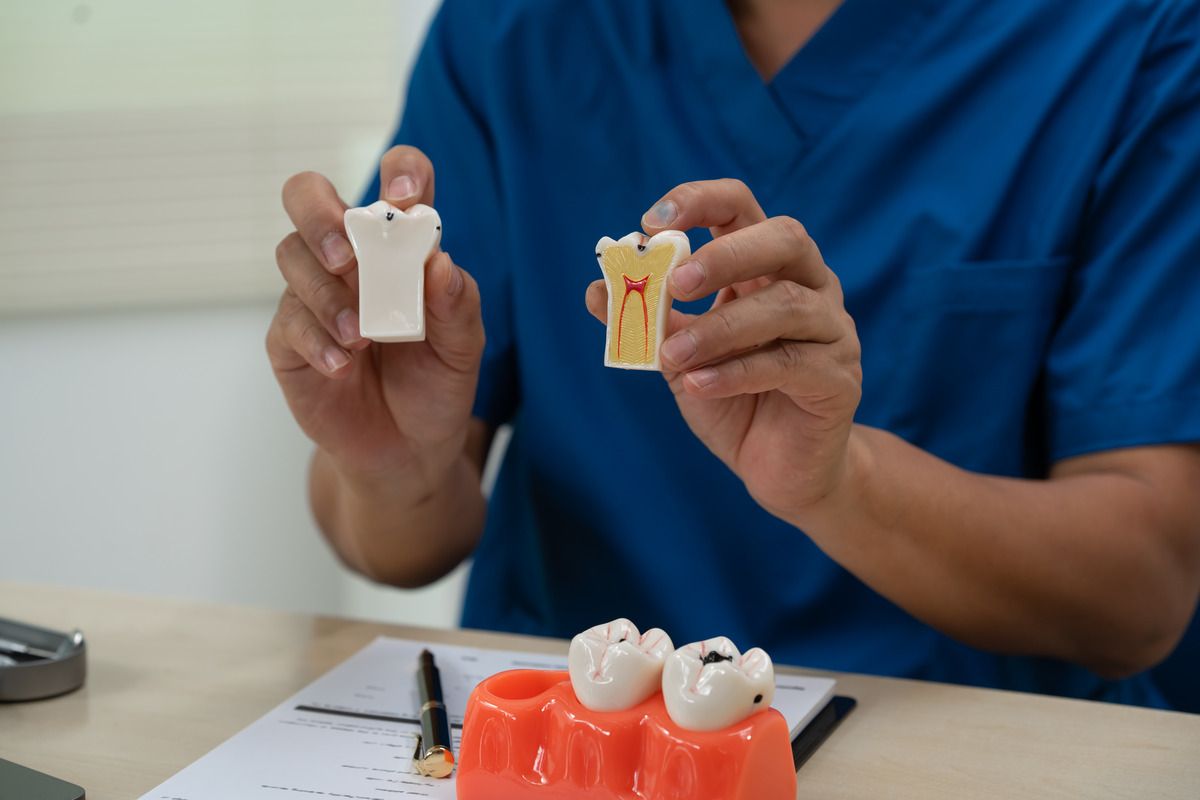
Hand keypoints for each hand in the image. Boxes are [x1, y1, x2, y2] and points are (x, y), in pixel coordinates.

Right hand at [267, 146, 484, 489]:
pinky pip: (288, 321)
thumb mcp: (462, 348)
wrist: (409, 450)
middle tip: (348, 256)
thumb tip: (438, 260)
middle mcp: (351, 260)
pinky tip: (344, 366)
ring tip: (361, 335)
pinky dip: (318, 341)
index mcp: (400, 247)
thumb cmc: (436, 385)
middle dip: (319, 213)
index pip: (395, 185)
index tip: (406, 193)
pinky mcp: (289, 339)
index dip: (401, 171)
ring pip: (292, 255)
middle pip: (307, 195)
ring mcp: (313, 295)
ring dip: (326, 292)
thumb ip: (457, 304)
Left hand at [586, 179, 861, 519]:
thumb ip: (647, 322)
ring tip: (672, 355)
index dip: (700, 201)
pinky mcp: (839, 380)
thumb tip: (596, 290)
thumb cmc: (733, 398)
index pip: (742, 208)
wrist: (779, 468)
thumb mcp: (680, 356)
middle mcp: (810, 287)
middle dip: (727, 254)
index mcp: (767, 267)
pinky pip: (790, 365)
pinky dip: (736, 373)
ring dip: (720, 328)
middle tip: (676, 283)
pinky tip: (698, 386)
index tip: (651, 221)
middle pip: (785, 239)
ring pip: (788, 305)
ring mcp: (833, 331)